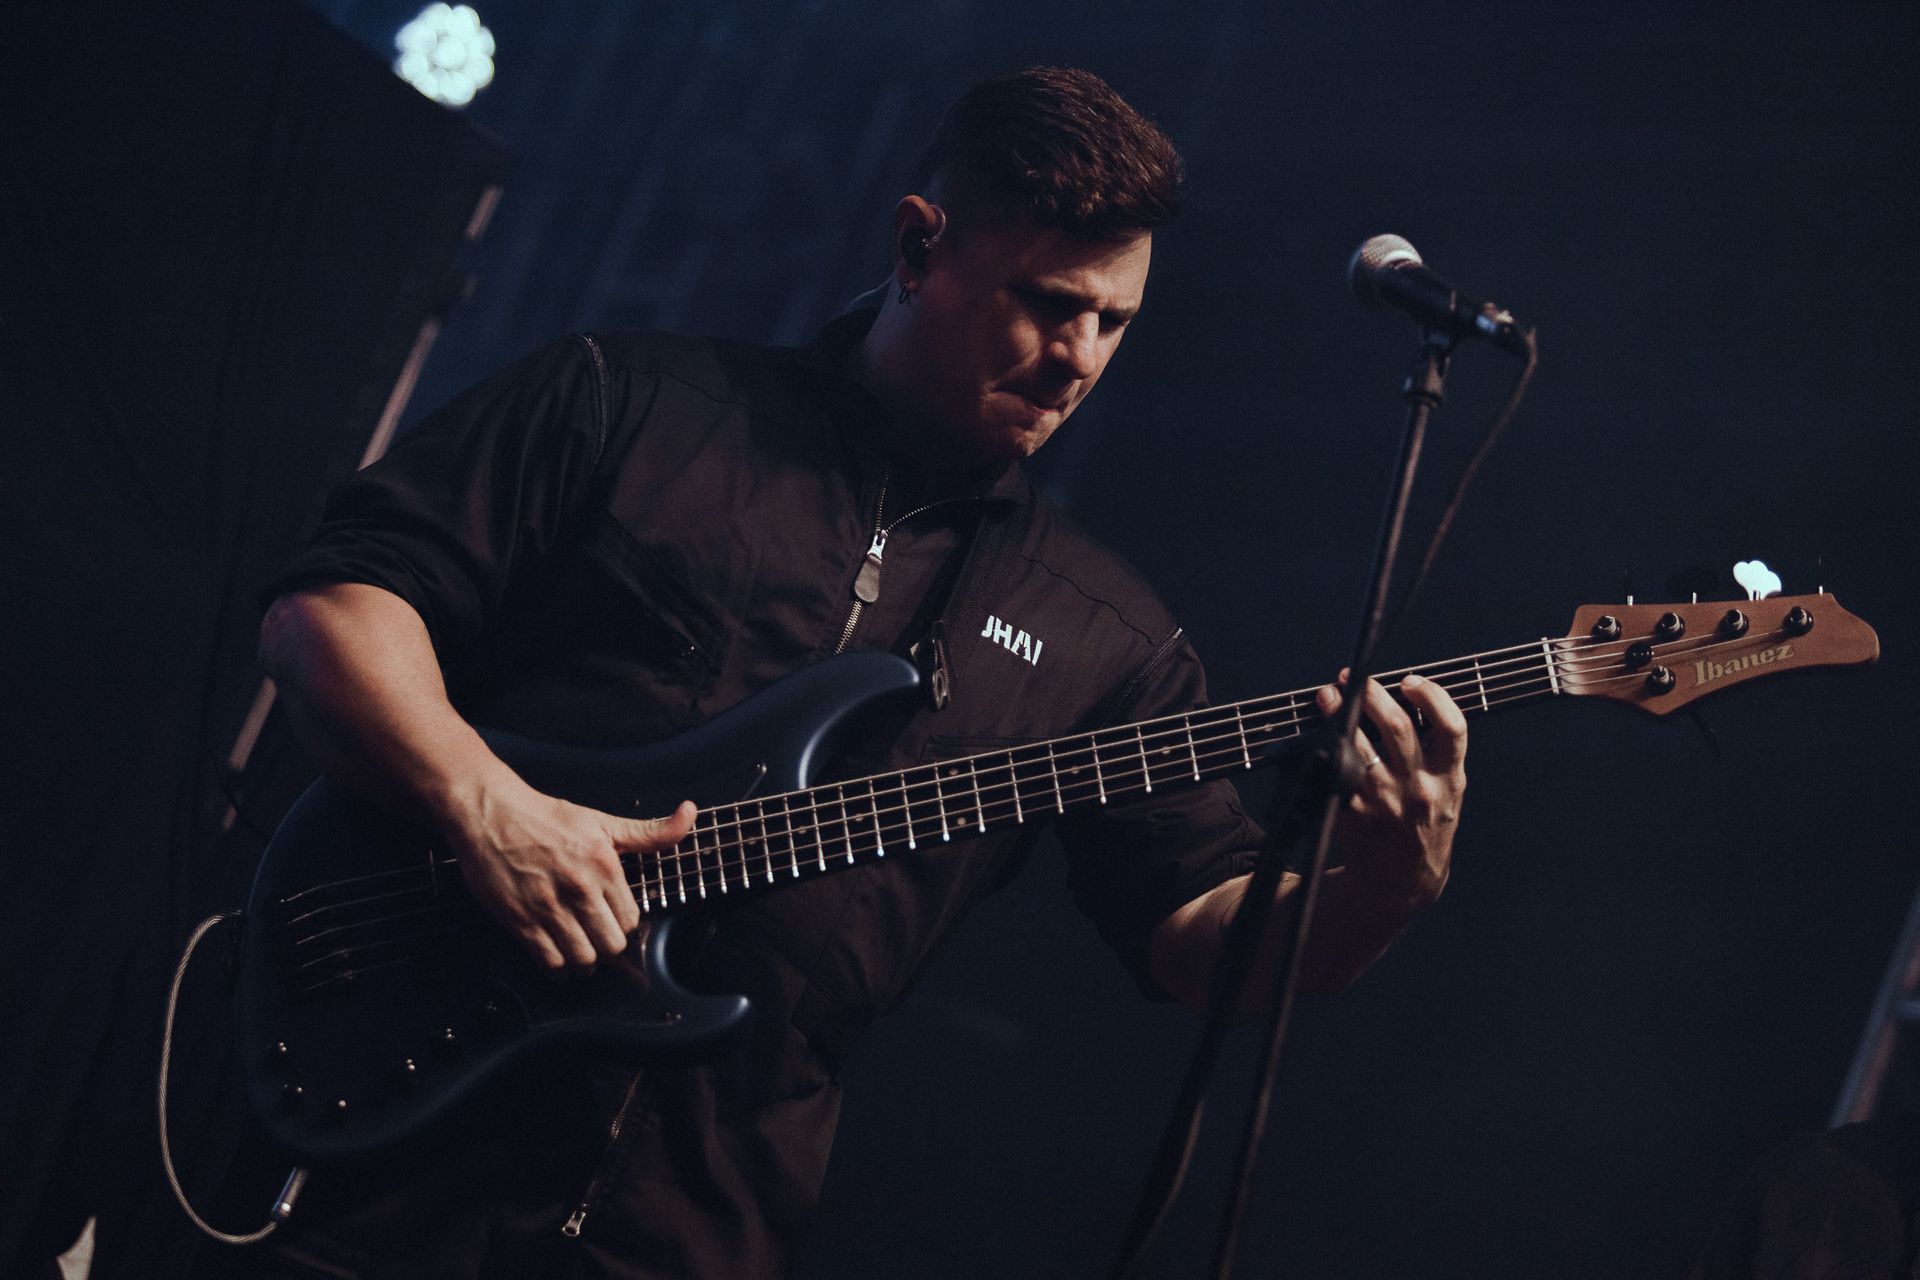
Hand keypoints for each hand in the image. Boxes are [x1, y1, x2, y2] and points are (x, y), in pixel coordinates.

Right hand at [443, 781, 696, 973]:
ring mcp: (549, 908)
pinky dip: (559, 969)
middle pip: (611, 944)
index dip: (626, 926)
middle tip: (600, 940)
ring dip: (586, 962)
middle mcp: (579, 889)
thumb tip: (689, 814)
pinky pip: (550, 962)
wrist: (492, 815)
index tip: (617, 924)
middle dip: (609, 947)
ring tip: (583, 952)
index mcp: (603, 866)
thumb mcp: (603, 821)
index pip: (631, 920)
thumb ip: (649, 831)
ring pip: (584, 958)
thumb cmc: (547, 817)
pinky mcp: (521, 921)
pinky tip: (560, 959)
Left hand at [1314, 669, 1467, 905]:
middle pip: (1397, 727)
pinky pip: (1336, 771)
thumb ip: (1437, 753)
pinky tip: (1318, 733)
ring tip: (1329, 695)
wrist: (1403, 882)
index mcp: (1449, 779)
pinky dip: (1325, 747)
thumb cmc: (1425, 826)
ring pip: (1359, 744)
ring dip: (1340, 712)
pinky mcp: (1353, 812)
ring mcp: (1384, 800)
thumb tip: (1406, 698)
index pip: (1452, 728)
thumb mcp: (1447, 791)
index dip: (1432, 696)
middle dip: (1373, 693)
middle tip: (1356, 678)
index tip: (1411, 681)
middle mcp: (1419, 788)